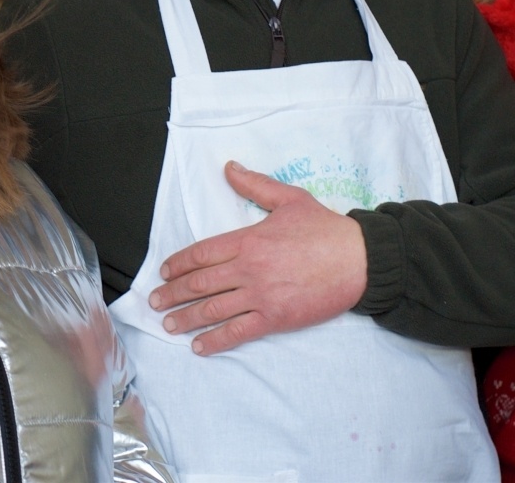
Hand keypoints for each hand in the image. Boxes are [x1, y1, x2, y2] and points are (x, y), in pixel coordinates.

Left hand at [148, 161, 368, 354]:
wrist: (359, 260)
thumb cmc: (325, 229)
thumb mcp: (289, 198)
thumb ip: (255, 185)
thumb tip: (229, 168)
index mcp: (248, 239)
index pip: (202, 253)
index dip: (179, 264)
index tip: (164, 272)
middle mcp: (249, 268)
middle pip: (200, 283)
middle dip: (173, 293)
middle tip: (154, 302)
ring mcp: (261, 294)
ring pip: (213, 309)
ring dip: (186, 318)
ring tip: (168, 325)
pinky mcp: (276, 317)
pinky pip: (238, 331)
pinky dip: (215, 340)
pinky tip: (199, 346)